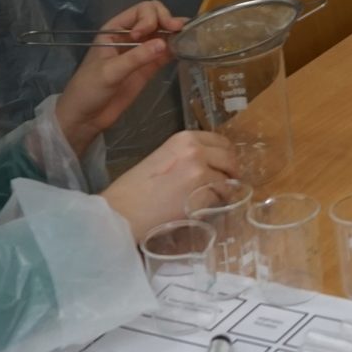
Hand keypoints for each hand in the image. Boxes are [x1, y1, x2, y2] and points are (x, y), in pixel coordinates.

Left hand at [55, 1, 187, 155]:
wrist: (85, 118)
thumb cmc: (88, 90)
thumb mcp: (109, 72)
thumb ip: (136, 58)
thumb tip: (164, 44)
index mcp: (114, 30)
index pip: (140, 11)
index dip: (149, 18)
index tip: (145, 35)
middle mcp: (129, 36)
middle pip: (155, 17)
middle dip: (166, 20)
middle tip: (177, 31)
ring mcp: (140, 52)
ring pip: (162, 34)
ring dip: (174, 32)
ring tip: (187, 36)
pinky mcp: (148, 68)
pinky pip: (165, 53)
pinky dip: (175, 48)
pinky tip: (185, 47)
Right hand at [101, 130, 241, 243]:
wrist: (121, 213)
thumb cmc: (132, 191)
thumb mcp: (159, 160)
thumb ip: (184, 157)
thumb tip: (206, 164)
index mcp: (183, 139)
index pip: (220, 141)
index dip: (224, 155)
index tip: (223, 166)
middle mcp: (196, 150)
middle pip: (230, 158)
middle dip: (229, 172)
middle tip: (224, 185)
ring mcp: (202, 171)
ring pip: (228, 179)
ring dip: (223, 190)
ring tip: (209, 200)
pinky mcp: (203, 194)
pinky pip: (221, 198)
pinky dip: (217, 204)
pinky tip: (202, 209)